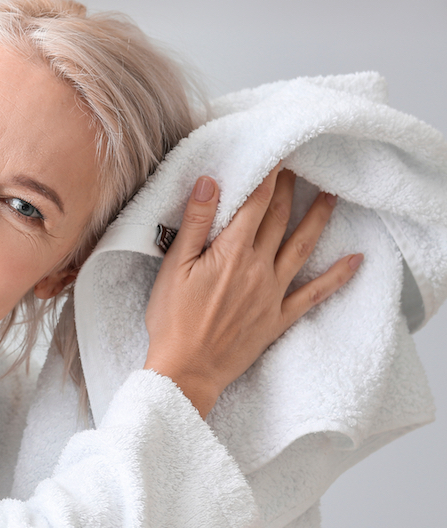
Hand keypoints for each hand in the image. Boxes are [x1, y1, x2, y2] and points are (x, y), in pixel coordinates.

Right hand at [143, 167, 361, 417]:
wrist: (187, 370)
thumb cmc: (172, 320)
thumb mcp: (173, 267)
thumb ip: (195, 223)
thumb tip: (212, 182)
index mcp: (231, 253)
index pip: (255, 205)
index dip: (266, 178)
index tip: (276, 157)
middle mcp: (258, 268)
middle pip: (279, 220)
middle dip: (288, 190)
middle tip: (299, 168)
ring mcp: (272, 293)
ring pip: (302, 247)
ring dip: (319, 219)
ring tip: (332, 196)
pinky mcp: (278, 317)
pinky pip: (314, 293)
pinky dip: (337, 276)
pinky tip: (355, 261)